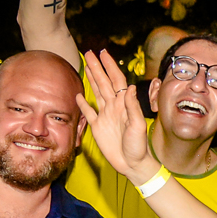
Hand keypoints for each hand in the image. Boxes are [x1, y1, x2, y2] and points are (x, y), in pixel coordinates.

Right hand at [78, 49, 157, 181]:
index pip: (116, 80)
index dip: (109, 67)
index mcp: (123, 104)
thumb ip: (133, 107)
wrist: (132, 164)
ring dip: (91, 79)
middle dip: (97, 67)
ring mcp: (105, 116)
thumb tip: (130, 87)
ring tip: (85, 66)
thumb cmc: (138, 146)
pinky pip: (89, 112)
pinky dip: (83, 103)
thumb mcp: (137, 126)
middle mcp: (114, 107)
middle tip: (89, 53)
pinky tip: (78, 94)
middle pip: (104, 82)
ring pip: (96, 92)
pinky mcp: (98, 127)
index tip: (102, 54)